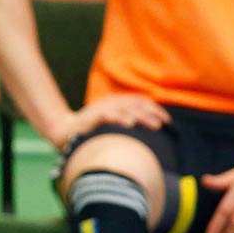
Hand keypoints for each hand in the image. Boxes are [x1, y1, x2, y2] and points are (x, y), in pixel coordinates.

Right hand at [51, 95, 170, 147]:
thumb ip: (127, 122)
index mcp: (116, 102)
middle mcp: (111, 102)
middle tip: (164, 124)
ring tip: (155, 125)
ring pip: (126, 109)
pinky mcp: (93, 116)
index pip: (139, 101)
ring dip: (142, 117)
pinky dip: (120, 118)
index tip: (167, 120)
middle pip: (136, 105)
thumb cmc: (91, 130)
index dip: (155, 109)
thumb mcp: (112, 124)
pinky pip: (109, 115)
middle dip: (152, 113)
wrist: (65, 131)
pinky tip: (130, 124)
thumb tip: (148, 131)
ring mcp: (102, 108)